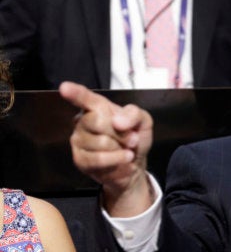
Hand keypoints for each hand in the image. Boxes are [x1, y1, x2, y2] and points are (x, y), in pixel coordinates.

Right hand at [59, 81, 153, 216]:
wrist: (135, 163)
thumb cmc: (135, 137)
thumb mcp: (143, 121)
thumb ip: (134, 114)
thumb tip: (117, 121)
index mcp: (98, 107)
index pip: (85, 98)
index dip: (75, 93)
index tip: (65, 88)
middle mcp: (83, 121)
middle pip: (97, 122)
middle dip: (121, 133)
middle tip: (131, 138)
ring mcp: (79, 140)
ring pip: (100, 142)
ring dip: (120, 148)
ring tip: (124, 149)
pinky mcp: (80, 159)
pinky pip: (98, 159)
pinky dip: (117, 159)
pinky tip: (124, 158)